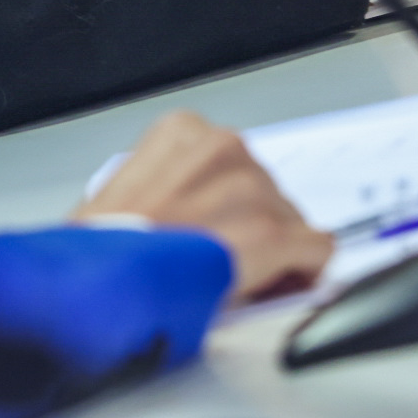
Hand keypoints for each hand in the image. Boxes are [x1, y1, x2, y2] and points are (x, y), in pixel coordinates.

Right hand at [75, 112, 330, 303]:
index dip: (230, 205)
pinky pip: (316, 250)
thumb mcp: (119, 192)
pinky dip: (302, 272)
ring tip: (233, 278)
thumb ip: (164, 185)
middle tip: (220, 263)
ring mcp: (250, 189)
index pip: (234, 164)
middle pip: (267, 192)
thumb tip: (192, 213)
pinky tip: (269, 287)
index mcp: (182, 131)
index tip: (217, 230)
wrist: (101, 283)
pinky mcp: (272, 233)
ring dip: (273, 252)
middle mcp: (223, 148)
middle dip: (251, 228)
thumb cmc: (101, 248)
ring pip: (293, 222)